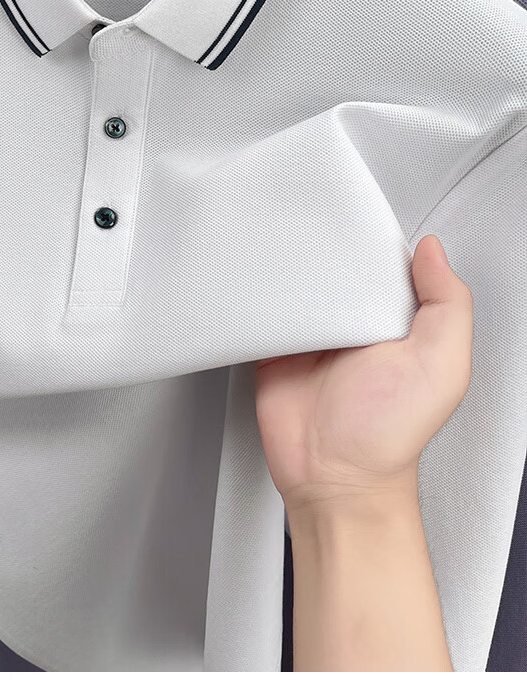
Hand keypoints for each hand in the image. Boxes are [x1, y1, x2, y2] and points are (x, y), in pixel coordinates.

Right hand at [255, 233, 472, 513]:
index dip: (372, 240)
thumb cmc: (388, 436)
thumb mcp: (442, 365)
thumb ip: (447, 304)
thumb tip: (432, 251)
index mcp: (396, 319)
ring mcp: (313, 335)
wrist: (334, 480)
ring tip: (279, 254)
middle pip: (335, 267)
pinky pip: (261, 312)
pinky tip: (257, 286)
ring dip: (287, 270)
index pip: (383, 262)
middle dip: (325, 249)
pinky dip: (255, 297)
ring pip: (296, 284)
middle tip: (312, 234)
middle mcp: (354, 324)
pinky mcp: (275, 347)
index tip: (358, 223)